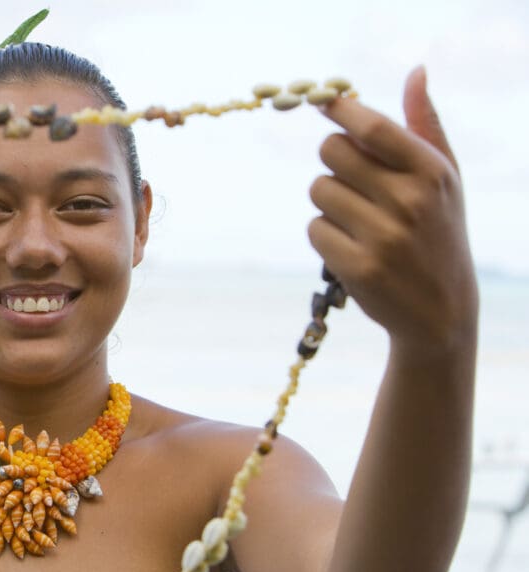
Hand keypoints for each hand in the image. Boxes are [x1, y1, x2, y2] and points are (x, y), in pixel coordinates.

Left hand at [307, 66, 476, 356]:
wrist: (442, 311)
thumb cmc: (438, 231)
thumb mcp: (445, 179)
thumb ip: (425, 125)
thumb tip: (415, 72)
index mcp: (431, 172)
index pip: (373, 126)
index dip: (340, 110)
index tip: (324, 103)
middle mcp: (409, 201)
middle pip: (331, 151)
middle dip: (334, 161)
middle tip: (353, 181)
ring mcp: (383, 236)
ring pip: (318, 189)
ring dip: (329, 201)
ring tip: (359, 221)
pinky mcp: (356, 267)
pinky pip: (313, 227)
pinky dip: (324, 234)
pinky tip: (351, 247)